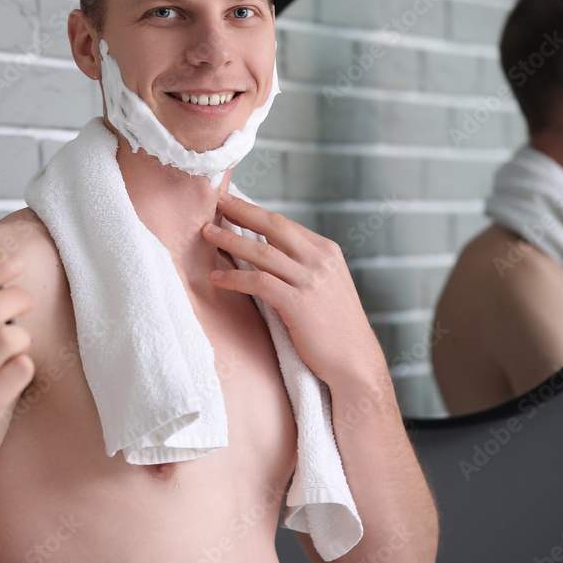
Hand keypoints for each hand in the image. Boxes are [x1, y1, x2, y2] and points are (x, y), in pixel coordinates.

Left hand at [201, 191, 384, 387]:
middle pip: (274, 226)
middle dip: (242, 211)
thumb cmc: (334, 326)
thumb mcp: (325, 284)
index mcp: (326, 251)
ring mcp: (310, 281)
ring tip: (207, 233)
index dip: (255, 211)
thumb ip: (302, 264)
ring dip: (230, 240)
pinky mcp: (298, 304)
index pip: (284, 223)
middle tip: (217, 201)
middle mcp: (320, 260)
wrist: (355, 361)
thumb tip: (268, 250)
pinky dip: (234, 277)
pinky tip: (216, 278)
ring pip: (262, 252)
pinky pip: (259, 282)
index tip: (231, 203)